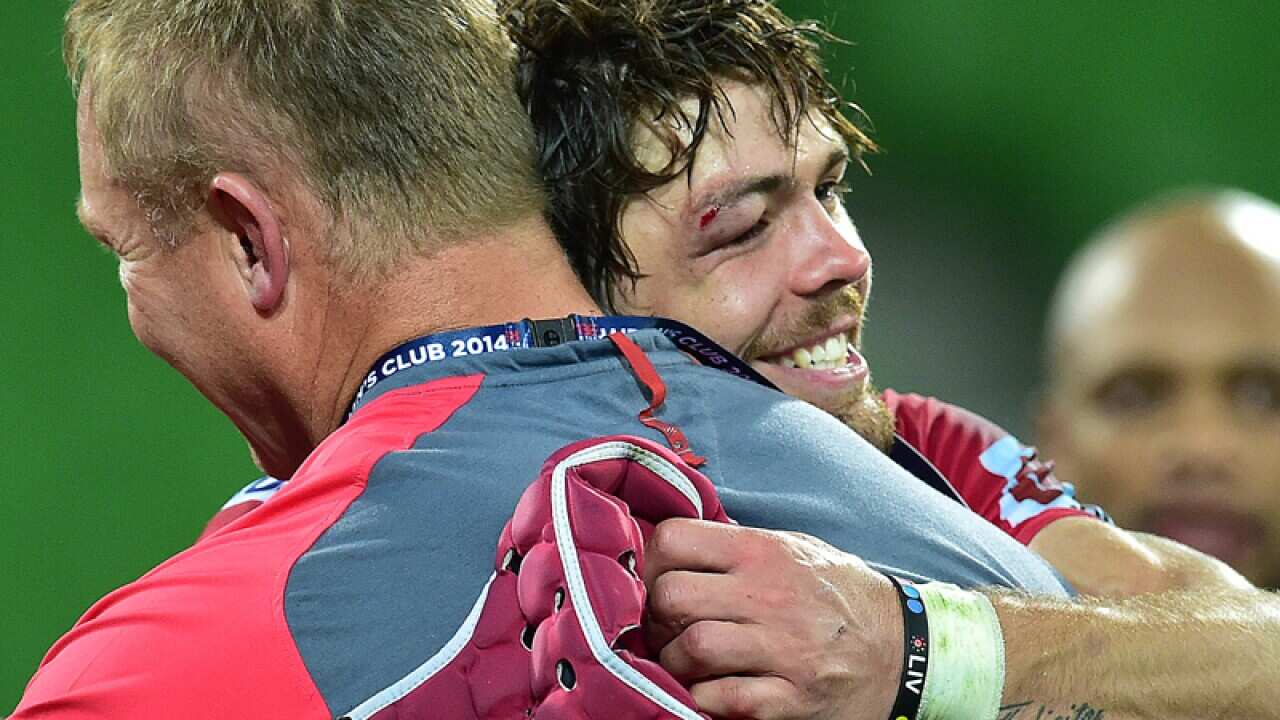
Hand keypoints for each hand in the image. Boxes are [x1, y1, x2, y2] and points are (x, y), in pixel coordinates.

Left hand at [642, 519, 903, 718]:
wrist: (903, 649)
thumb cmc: (837, 595)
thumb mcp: (794, 549)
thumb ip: (737, 546)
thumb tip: (669, 548)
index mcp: (763, 551)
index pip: (673, 539)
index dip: (652, 563)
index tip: (658, 581)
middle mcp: (770, 595)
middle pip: (671, 596)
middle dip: (657, 618)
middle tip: (668, 630)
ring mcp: (782, 649)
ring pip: (690, 649)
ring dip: (676, 663)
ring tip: (688, 664)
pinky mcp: (790, 698)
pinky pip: (719, 699)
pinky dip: (703, 698)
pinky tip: (713, 690)